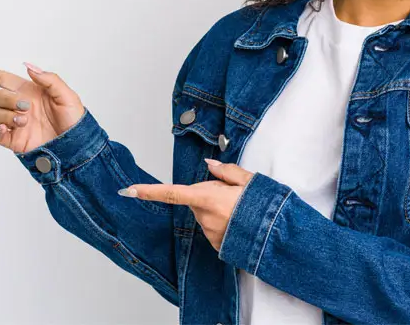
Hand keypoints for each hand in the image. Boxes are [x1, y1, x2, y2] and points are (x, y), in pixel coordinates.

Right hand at [0, 62, 85, 153]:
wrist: (75, 147)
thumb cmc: (74, 121)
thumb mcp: (67, 96)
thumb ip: (49, 79)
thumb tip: (28, 67)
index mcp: (29, 92)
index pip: (2, 78)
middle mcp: (20, 106)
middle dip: (8, 99)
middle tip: (26, 108)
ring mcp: (15, 123)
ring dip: (7, 115)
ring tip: (24, 122)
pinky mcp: (13, 140)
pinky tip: (6, 129)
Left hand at [121, 158, 256, 250]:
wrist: (280, 238)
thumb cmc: (266, 208)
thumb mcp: (250, 181)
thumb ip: (226, 171)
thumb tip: (209, 164)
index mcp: (209, 198)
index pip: (172, 193)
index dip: (149, 191)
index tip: (129, 190)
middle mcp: (205, 217)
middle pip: (196, 200)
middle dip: (209, 195)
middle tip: (234, 196)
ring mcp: (210, 233)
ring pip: (204, 215)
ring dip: (217, 210)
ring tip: (241, 211)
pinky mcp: (216, 245)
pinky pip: (212, 228)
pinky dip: (222, 223)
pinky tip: (239, 223)